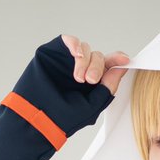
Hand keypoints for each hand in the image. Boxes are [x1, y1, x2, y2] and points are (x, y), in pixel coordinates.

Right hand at [0, 34, 128, 159]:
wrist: (34, 118)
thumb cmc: (61, 119)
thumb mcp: (92, 106)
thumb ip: (107, 87)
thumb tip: (121, 68)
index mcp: (90, 83)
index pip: (108, 67)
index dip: (117, 61)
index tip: (125, 60)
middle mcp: (79, 70)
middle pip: (98, 57)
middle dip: (98, 67)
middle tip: (90, 80)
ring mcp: (65, 61)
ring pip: (85, 48)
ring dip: (86, 60)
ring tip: (79, 77)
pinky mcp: (52, 53)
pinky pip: (68, 40)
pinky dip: (75, 45)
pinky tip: (77, 55)